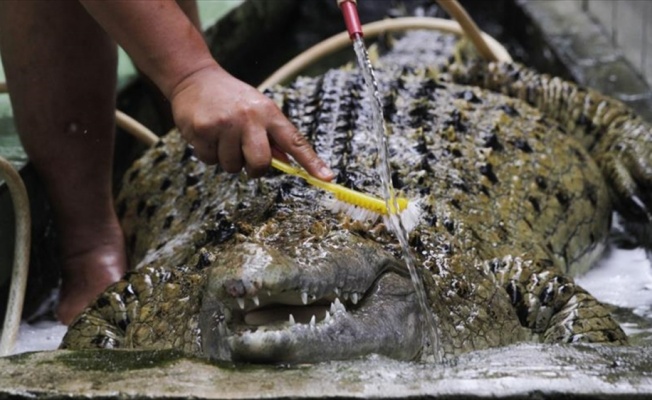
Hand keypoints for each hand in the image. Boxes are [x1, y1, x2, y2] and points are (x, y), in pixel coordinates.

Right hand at [169, 64, 333, 179]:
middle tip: (245, 157)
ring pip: (232, 166)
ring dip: (226, 159)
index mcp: (268, 113)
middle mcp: (249, 117)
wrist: (194, 77)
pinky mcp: (203, 130)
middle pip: (260, 163)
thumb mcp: (258, 109)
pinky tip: (207, 135)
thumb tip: (286, 163)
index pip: (295, 141)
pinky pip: (210, 160)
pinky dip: (208, 153)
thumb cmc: (231, 98)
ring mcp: (225, 124)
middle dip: (253, 169)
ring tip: (222, 136)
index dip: (312, 162)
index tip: (327, 178)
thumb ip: (271, 136)